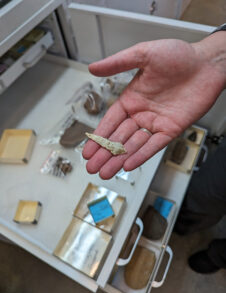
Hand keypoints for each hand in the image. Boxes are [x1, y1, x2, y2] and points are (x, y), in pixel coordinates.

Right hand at [83, 34, 225, 179]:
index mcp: (132, 99)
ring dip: (119, 159)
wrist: (207, 63)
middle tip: (92, 167)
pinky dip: (141, 155)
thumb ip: (118, 63)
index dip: (98, 137)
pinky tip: (128, 165)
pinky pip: (154, 145)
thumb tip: (92, 68)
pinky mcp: (171, 129)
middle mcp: (142, 113)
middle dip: (104, 153)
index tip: (87, 149)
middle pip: (119, 137)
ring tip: (105, 172)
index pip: (110, 122)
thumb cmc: (178, 55)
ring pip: (134, 145)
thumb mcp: (143, 54)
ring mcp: (156, 123)